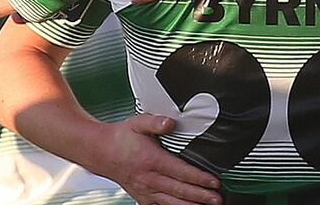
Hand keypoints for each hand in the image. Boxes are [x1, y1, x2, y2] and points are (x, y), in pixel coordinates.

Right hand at [93, 114, 221, 204]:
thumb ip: (155, 122)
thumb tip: (170, 122)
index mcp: (151, 160)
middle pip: (180, 190)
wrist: (101, 153)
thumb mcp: (137, 123)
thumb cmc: (121, 138)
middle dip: (201, 196)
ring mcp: (146, 191)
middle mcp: (149, 179)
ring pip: (172, 203)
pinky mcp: (143, 198)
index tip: (214, 181)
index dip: (199, 178)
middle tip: (218, 199)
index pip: (180, 171)